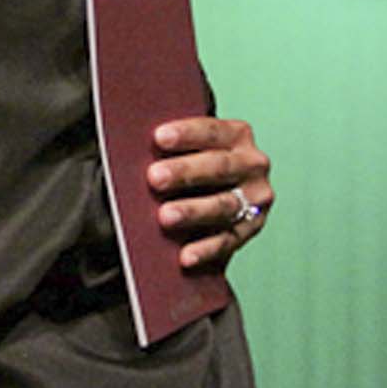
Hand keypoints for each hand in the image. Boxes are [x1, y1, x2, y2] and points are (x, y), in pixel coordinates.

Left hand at [147, 117, 272, 270]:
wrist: (218, 190)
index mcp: (237, 135)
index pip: (212, 131)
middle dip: (185, 172)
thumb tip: (132, 143)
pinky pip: (227, 241)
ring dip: (193, 211)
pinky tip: (185, 255)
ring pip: (223, 205)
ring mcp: (254, 199)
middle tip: (154, 178)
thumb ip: (171, 143)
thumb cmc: (193, 161)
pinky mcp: (249, 229)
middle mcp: (251, 165)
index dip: (186, 134)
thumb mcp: (190, 146)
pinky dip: (205, 249)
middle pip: (218, 167)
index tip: (158, 137)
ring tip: (164, 216)